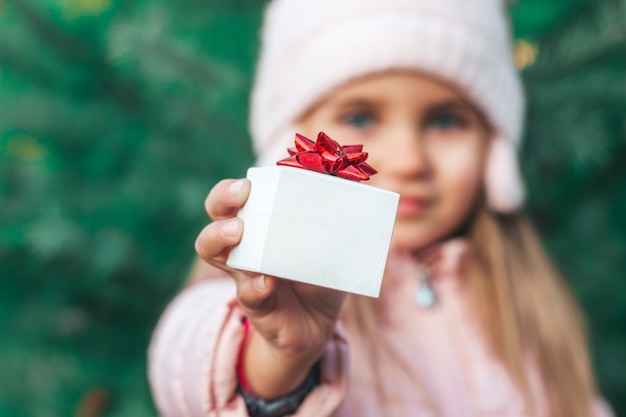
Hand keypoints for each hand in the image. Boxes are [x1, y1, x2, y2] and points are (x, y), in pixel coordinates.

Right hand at [195, 178, 347, 397]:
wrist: (318, 326)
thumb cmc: (321, 275)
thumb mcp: (333, 242)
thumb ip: (339, 215)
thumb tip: (354, 180)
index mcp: (261, 222)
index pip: (235, 195)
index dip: (234, 186)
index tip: (251, 182)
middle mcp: (244, 243)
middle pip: (216, 212)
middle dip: (222, 198)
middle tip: (243, 195)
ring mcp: (244, 271)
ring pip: (211, 248)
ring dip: (220, 236)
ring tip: (239, 232)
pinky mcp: (255, 302)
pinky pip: (247, 292)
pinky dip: (255, 285)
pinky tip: (267, 282)